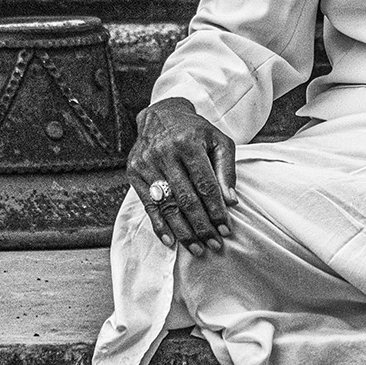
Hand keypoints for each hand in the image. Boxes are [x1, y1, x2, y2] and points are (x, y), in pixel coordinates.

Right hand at [127, 97, 237, 255]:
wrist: (162, 116)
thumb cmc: (196, 132)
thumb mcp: (218, 141)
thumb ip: (226, 170)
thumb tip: (231, 202)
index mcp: (189, 143)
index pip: (205, 184)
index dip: (216, 210)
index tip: (226, 230)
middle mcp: (165, 153)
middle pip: (186, 198)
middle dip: (202, 226)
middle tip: (214, 245)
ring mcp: (147, 164)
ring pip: (167, 205)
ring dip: (183, 231)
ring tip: (197, 248)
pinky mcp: (134, 173)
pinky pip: (148, 205)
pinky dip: (159, 225)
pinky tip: (171, 241)